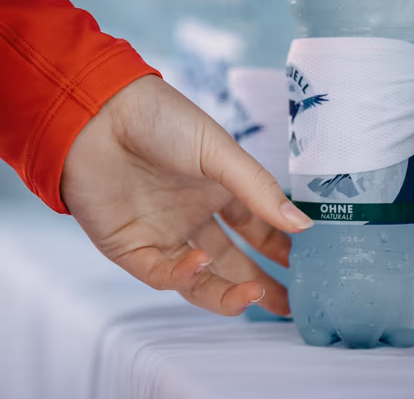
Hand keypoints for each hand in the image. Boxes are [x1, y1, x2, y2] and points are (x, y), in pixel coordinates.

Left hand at [61, 75, 311, 315]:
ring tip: (257, 296)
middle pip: (231, 261)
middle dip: (260, 285)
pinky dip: (183, 274)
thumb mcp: (219, 151)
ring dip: (228, 292)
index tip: (307, 266)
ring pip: (200, 278)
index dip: (279, 248)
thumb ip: (259, 189)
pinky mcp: (130, 246)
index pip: (255, 228)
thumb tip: (303, 224)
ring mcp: (162, 233)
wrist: (99, 114)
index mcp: (216, 189)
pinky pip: (161, 273)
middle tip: (289, 306)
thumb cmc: (162, 120)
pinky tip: (201, 261)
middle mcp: (192, 215)